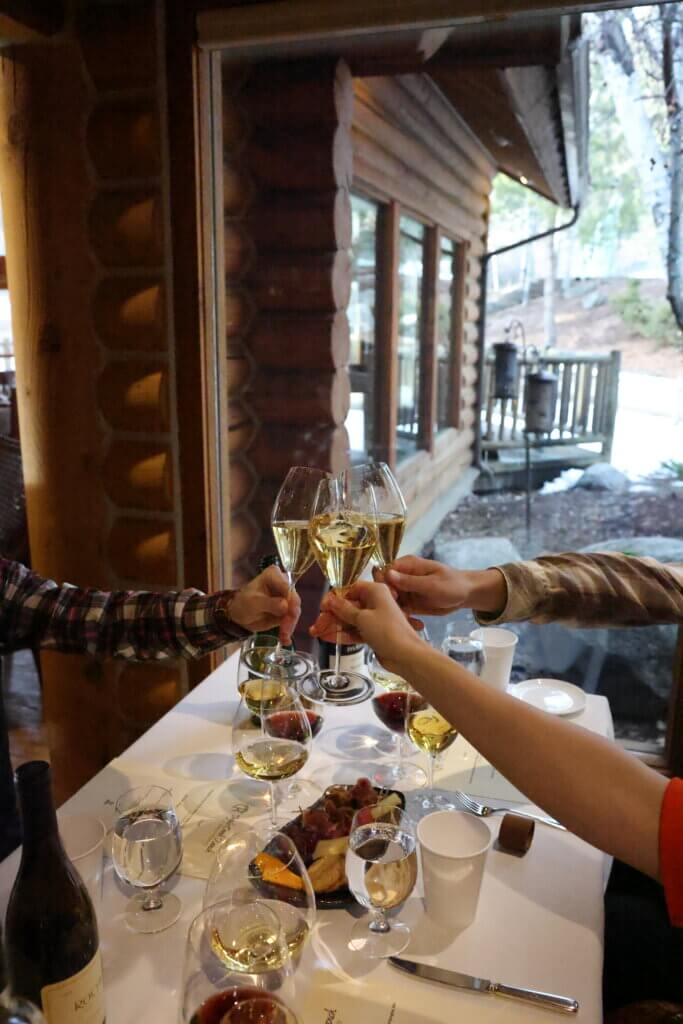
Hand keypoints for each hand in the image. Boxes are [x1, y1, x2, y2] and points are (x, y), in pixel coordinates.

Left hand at [228, 566, 300, 642]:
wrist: (238, 616)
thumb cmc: (243, 603)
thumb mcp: (253, 602)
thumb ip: (270, 603)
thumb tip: (285, 606)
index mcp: (274, 575)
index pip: (287, 586)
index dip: (290, 599)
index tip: (291, 612)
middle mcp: (283, 584)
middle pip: (294, 600)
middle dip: (290, 616)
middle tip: (285, 630)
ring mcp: (286, 598)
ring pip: (294, 612)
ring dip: (290, 626)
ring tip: (283, 637)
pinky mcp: (286, 611)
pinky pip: (291, 621)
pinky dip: (288, 631)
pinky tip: (285, 640)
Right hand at [310, 581, 422, 675]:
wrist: (407, 656)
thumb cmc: (388, 632)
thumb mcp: (363, 618)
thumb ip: (344, 609)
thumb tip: (330, 600)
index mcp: (375, 591)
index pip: (349, 589)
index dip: (334, 597)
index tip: (322, 607)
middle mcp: (375, 602)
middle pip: (347, 605)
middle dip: (330, 615)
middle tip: (316, 625)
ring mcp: (374, 618)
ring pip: (349, 620)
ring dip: (333, 626)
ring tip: (316, 633)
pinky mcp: (373, 633)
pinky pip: (354, 631)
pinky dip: (342, 634)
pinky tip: (327, 638)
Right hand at [376, 556, 505, 618]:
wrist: (467, 595)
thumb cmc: (453, 584)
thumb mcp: (432, 584)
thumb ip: (410, 581)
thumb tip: (387, 574)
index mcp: (406, 565)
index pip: (383, 571)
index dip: (383, 584)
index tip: (394, 596)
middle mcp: (402, 577)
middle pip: (383, 588)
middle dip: (388, 601)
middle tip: (402, 612)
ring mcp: (405, 591)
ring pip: (389, 602)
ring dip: (396, 613)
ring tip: (412, 621)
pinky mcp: (409, 603)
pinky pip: (399, 611)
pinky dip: (404, 618)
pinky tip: (417, 625)